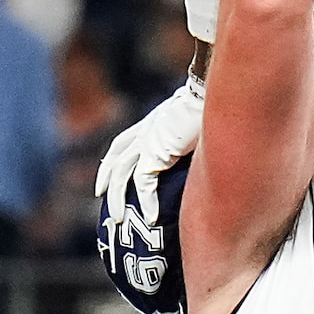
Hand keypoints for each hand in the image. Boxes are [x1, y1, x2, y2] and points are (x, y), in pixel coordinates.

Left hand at [95, 75, 204, 225]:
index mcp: (151, 124)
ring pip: (121, 175)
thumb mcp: (195, 122)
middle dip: (107, 180)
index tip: (107, 176)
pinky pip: (144, 183)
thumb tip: (207, 154)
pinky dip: (146, 202)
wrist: (211, 95)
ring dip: (118, 199)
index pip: (122, 143)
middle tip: (101, 199)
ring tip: (118, 219)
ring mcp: (147, 141)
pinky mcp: (155, 153)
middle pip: (116, 159)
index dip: (112, 160)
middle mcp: (145, 132)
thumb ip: (191, 138)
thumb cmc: (212, 106)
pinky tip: (152, 218)